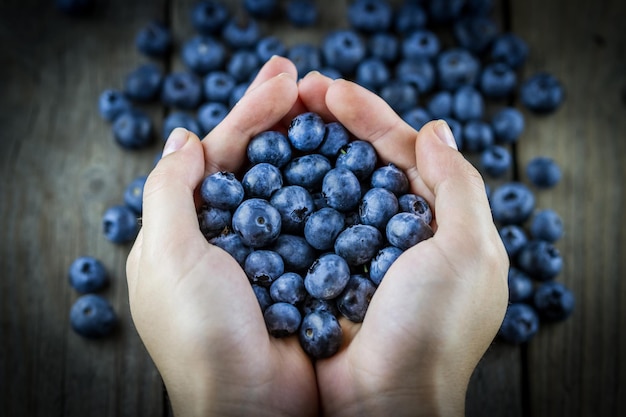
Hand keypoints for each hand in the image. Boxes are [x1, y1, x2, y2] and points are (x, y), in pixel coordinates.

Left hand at [126, 57, 318, 416]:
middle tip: (306, 77)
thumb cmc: (202, 334)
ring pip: (291, 186)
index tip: (285, 80)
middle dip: (279, 117)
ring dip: (307, 147)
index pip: (220, 155)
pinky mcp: (302, 274)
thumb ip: (169, 192)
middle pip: (257, 163)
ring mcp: (268, 254)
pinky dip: (330, 192)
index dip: (250, 113)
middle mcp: (227, 236)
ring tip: (330, 108)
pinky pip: (318, 222)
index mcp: (188, 227)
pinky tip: (347, 165)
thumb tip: (182, 137)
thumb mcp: (168, 257)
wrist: (252, 407)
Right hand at [296, 72, 509, 416]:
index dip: (368, 114)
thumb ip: (458, 185)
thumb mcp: (467, 252)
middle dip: (334, 123)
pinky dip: (294, 197)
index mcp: (440, 221)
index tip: (326, 89)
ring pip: (335, 187)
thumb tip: (437, 127)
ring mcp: (362, 252)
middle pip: (366, 161)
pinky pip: (311, 225)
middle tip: (295, 91)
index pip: (404, 149)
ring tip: (279, 121)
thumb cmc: (433, 330)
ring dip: (311, 152)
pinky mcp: (329, 274)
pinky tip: (272, 175)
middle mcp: (402, 231)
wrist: (386, 402)